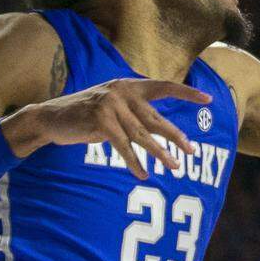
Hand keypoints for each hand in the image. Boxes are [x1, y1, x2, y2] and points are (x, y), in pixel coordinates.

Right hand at [4, 77, 210, 179]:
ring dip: (160, 153)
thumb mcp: (112, 106)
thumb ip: (133, 111)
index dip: (186, 93)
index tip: (208, 99)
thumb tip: (159, 127)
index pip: (164, 86)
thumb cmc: (85, 115)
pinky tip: (143, 174)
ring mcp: (111, 105)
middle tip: (192, 151)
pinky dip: (134, 162)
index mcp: (129, 85)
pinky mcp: (99, 121)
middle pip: (156, 117)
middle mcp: (122, 92)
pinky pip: (123, 146)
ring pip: (142, 134)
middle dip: (175, 136)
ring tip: (175, 167)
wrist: (51, 118)